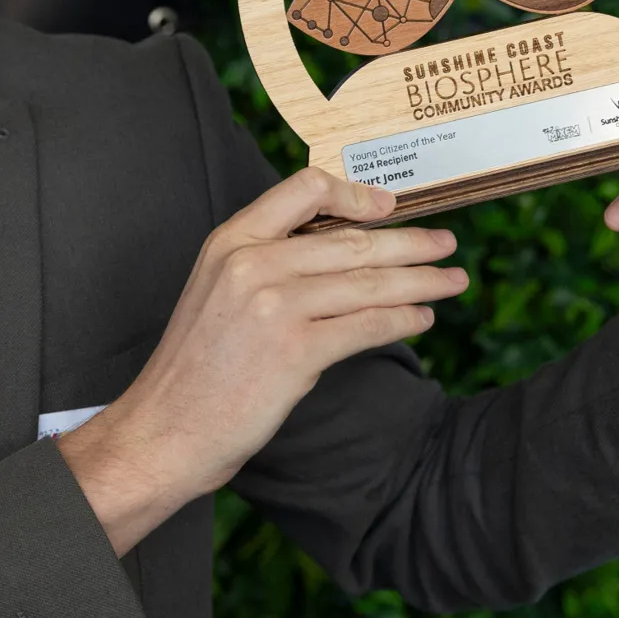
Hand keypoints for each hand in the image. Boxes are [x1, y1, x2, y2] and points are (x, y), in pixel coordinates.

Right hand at [56, 169, 467, 554]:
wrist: (166, 427)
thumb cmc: (195, 368)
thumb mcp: (216, 291)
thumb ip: (266, 264)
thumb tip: (340, 256)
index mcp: (231, 241)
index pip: (302, 189)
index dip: (354, 193)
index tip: (388, 206)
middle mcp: (252, 263)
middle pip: (351, 240)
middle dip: (410, 243)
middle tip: (447, 245)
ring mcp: (274, 306)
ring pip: (368, 282)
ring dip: (420, 281)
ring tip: (452, 281)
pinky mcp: (295, 351)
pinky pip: (367, 326)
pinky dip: (402, 320)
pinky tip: (421, 319)